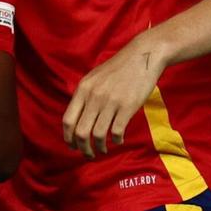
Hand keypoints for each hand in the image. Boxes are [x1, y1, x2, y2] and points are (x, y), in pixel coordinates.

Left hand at [61, 35, 166, 158]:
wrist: (141, 56)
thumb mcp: (94, 78)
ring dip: (99, 147)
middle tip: (88, 154)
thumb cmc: (118, 69)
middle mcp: (94, 96)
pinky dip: (116, 140)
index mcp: (83, 89)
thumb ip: (85, 96)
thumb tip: (77, 118)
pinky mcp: (127, 106)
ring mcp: (110, 102)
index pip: (68, 120)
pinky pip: (117, 131)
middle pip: (81, 131)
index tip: (72, 146)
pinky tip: (118, 140)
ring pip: (98, 134)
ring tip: (103, 150)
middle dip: (82, 148)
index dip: (68, 137)